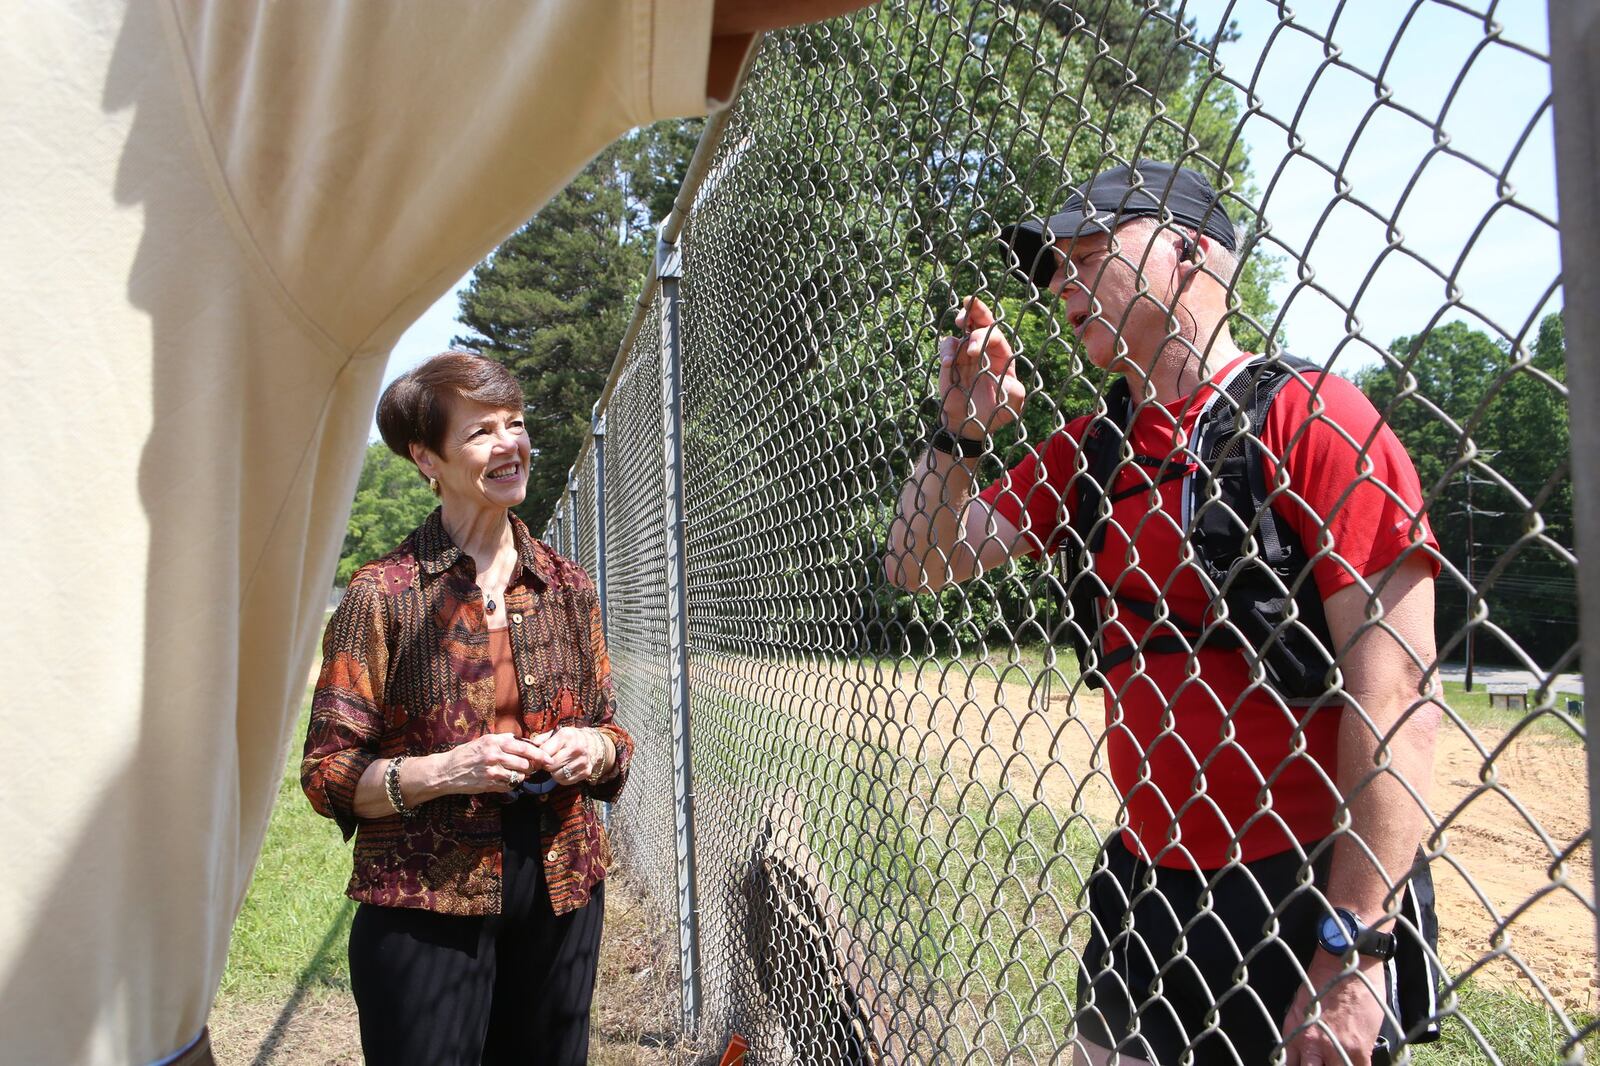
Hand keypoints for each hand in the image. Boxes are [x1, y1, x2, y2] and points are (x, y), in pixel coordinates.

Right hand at [432, 733, 546, 794]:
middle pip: (525, 763)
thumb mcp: (484, 741)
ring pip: (519, 776)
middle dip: (531, 767)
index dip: (539, 754)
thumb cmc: (467, 754)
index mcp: (495, 741)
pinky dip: (511, 784)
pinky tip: (504, 780)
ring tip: (516, 773)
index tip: (548, 758)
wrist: (446, 771)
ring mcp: (492, 771)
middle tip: (532, 768)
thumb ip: (503, 740)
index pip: (524, 747)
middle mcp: (494, 755)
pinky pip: (509, 786)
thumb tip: (523, 741)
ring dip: (521, 776)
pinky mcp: (489, 784)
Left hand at [532, 727, 608, 787]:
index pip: (545, 752)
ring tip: (557, 765)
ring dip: (554, 772)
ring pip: (557, 775)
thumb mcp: (556, 733)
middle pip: (551, 765)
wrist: (592, 744)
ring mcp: (582, 761)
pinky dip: (561, 778)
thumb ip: (541, 739)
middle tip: (548, 762)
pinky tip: (564, 770)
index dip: (539, 757)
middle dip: (546, 765)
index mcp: (567, 735)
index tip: (539, 758)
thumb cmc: (568, 739)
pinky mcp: (586, 772)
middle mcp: (577, 748)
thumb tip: (529, 747)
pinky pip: (565, 781)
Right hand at [939, 296, 1025, 439]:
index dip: (985, 337)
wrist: (972, 426)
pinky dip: (946, 350)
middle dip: (977, 309)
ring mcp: (965, 354)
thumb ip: (1015, 395)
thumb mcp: (1011, 405)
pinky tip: (947, 362)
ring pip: (962, 330)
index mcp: (1002, 355)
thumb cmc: (995, 413)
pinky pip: (947, 347)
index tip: (973, 351)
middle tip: (969, 301)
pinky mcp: (950, 362)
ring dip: (960, 322)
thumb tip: (1011, 385)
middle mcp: (984, 350)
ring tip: (957, 323)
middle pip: (982, 322)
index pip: (996, 336)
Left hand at [1281, 952, 1387, 1065]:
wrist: (1347, 961)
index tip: (1305, 1064)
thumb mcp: (1300, 1006)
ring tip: (1338, 1061)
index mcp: (1294, 1033)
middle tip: (1324, 1062)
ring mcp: (1336, 1048)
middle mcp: (1311, 1044)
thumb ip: (1298, 1033)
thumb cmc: (1324, 979)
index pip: (1289, 1065)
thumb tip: (1300, 1052)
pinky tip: (1355, 1062)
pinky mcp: (1359, 1048)